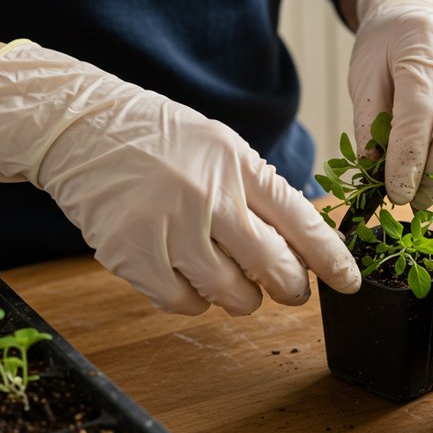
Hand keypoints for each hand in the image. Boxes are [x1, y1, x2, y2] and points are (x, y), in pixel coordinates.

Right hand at [0, 42, 360, 315]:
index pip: (300, 221)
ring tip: (228, 275)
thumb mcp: (220, 146)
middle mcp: (209, 196)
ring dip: (242, 297)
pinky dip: (194, 300)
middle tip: (289, 290)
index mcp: (238, 164)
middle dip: (291, 289)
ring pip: (234, 295)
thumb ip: (259, 191)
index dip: (331, 259)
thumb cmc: (159, 139)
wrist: (82, 129)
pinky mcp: (134, 255)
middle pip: (274, 268)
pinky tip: (187, 277)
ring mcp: (170, 228)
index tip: (350, 282)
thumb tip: (302, 246)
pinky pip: (185, 303)